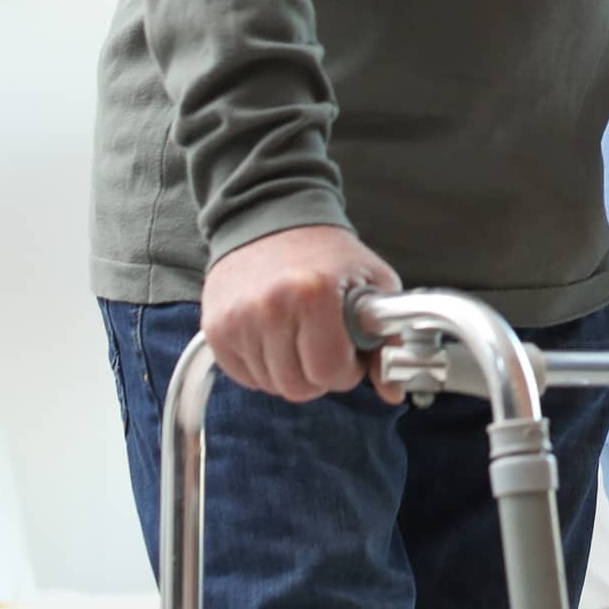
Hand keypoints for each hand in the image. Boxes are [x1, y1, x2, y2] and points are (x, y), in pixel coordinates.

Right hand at [201, 224, 403, 404]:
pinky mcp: (216, 328)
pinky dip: (262, 366)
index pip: (330, 372)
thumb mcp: (372, 283)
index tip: (347, 350)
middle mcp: (271, 307)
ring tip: (298, 334)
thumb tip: (392, 391)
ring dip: (290, 370)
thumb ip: (387, 339)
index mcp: (314, 294)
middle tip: (324, 344)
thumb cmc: (327, 254)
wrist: (271, 218)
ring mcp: (239, 320)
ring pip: (270, 385)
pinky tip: (273, 336)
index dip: (346, 369)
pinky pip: (243, 376)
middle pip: (298, 387)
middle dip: (319, 374)